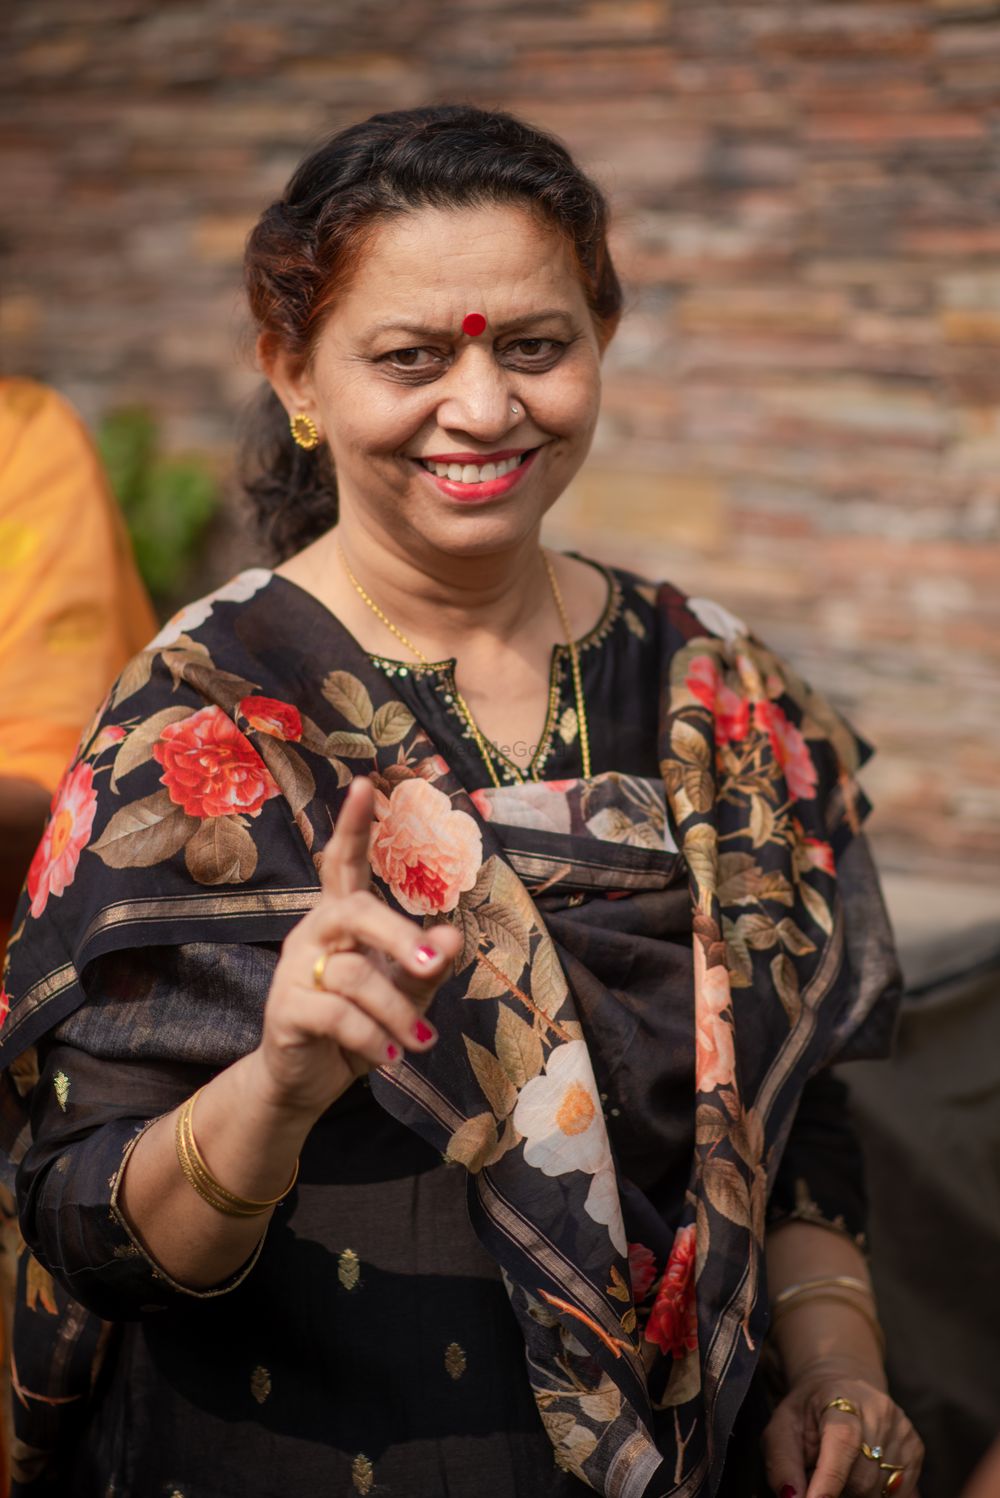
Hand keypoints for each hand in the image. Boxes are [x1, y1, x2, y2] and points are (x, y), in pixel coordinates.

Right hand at [254, 775, 461, 1119]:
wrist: (309, 1081)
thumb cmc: (362, 1024)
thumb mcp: (405, 994)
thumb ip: (427, 964)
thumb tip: (453, 935)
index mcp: (342, 917)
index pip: (343, 862)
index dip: (353, 826)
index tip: (365, 784)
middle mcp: (314, 933)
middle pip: (354, 911)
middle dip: (398, 937)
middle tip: (434, 966)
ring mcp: (293, 970)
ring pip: (354, 975)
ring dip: (396, 1011)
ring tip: (420, 1041)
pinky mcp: (285, 1010)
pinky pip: (335, 1014)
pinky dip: (370, 1037)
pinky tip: (389, 1056)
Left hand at [762, 1361, 923, 1497]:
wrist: (841, 1386)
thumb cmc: (808, 1411)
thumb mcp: (783, 1427)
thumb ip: (783, 1463)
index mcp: (842, 1399)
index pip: (842, 1442)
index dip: (830, 1480)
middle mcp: (879, 1412)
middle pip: (861, 1478)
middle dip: (837, 1492)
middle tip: (820, 1483)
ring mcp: (902, 1430)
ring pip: (880, 1491)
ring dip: (855, 1494)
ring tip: (840, 1475)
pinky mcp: (916, 1449)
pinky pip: (897, 1493)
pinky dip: (874, 1494)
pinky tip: (859, 1475)